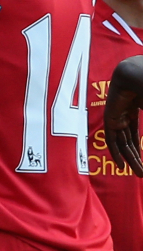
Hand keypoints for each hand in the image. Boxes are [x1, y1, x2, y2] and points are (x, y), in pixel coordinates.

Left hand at [104, 57, 142, 177]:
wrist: (137, 75)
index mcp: (134, 108)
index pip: (133, 134)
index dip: (137, 148)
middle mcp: (123, 114)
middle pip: (128, 141)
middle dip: (136, 159)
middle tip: (142, 174)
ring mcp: (115, 116)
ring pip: (122, 143)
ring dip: (130, 160)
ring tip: (139, 174)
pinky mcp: (110, 118)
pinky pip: (111, 139)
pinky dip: (116, 153)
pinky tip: (122, 166)